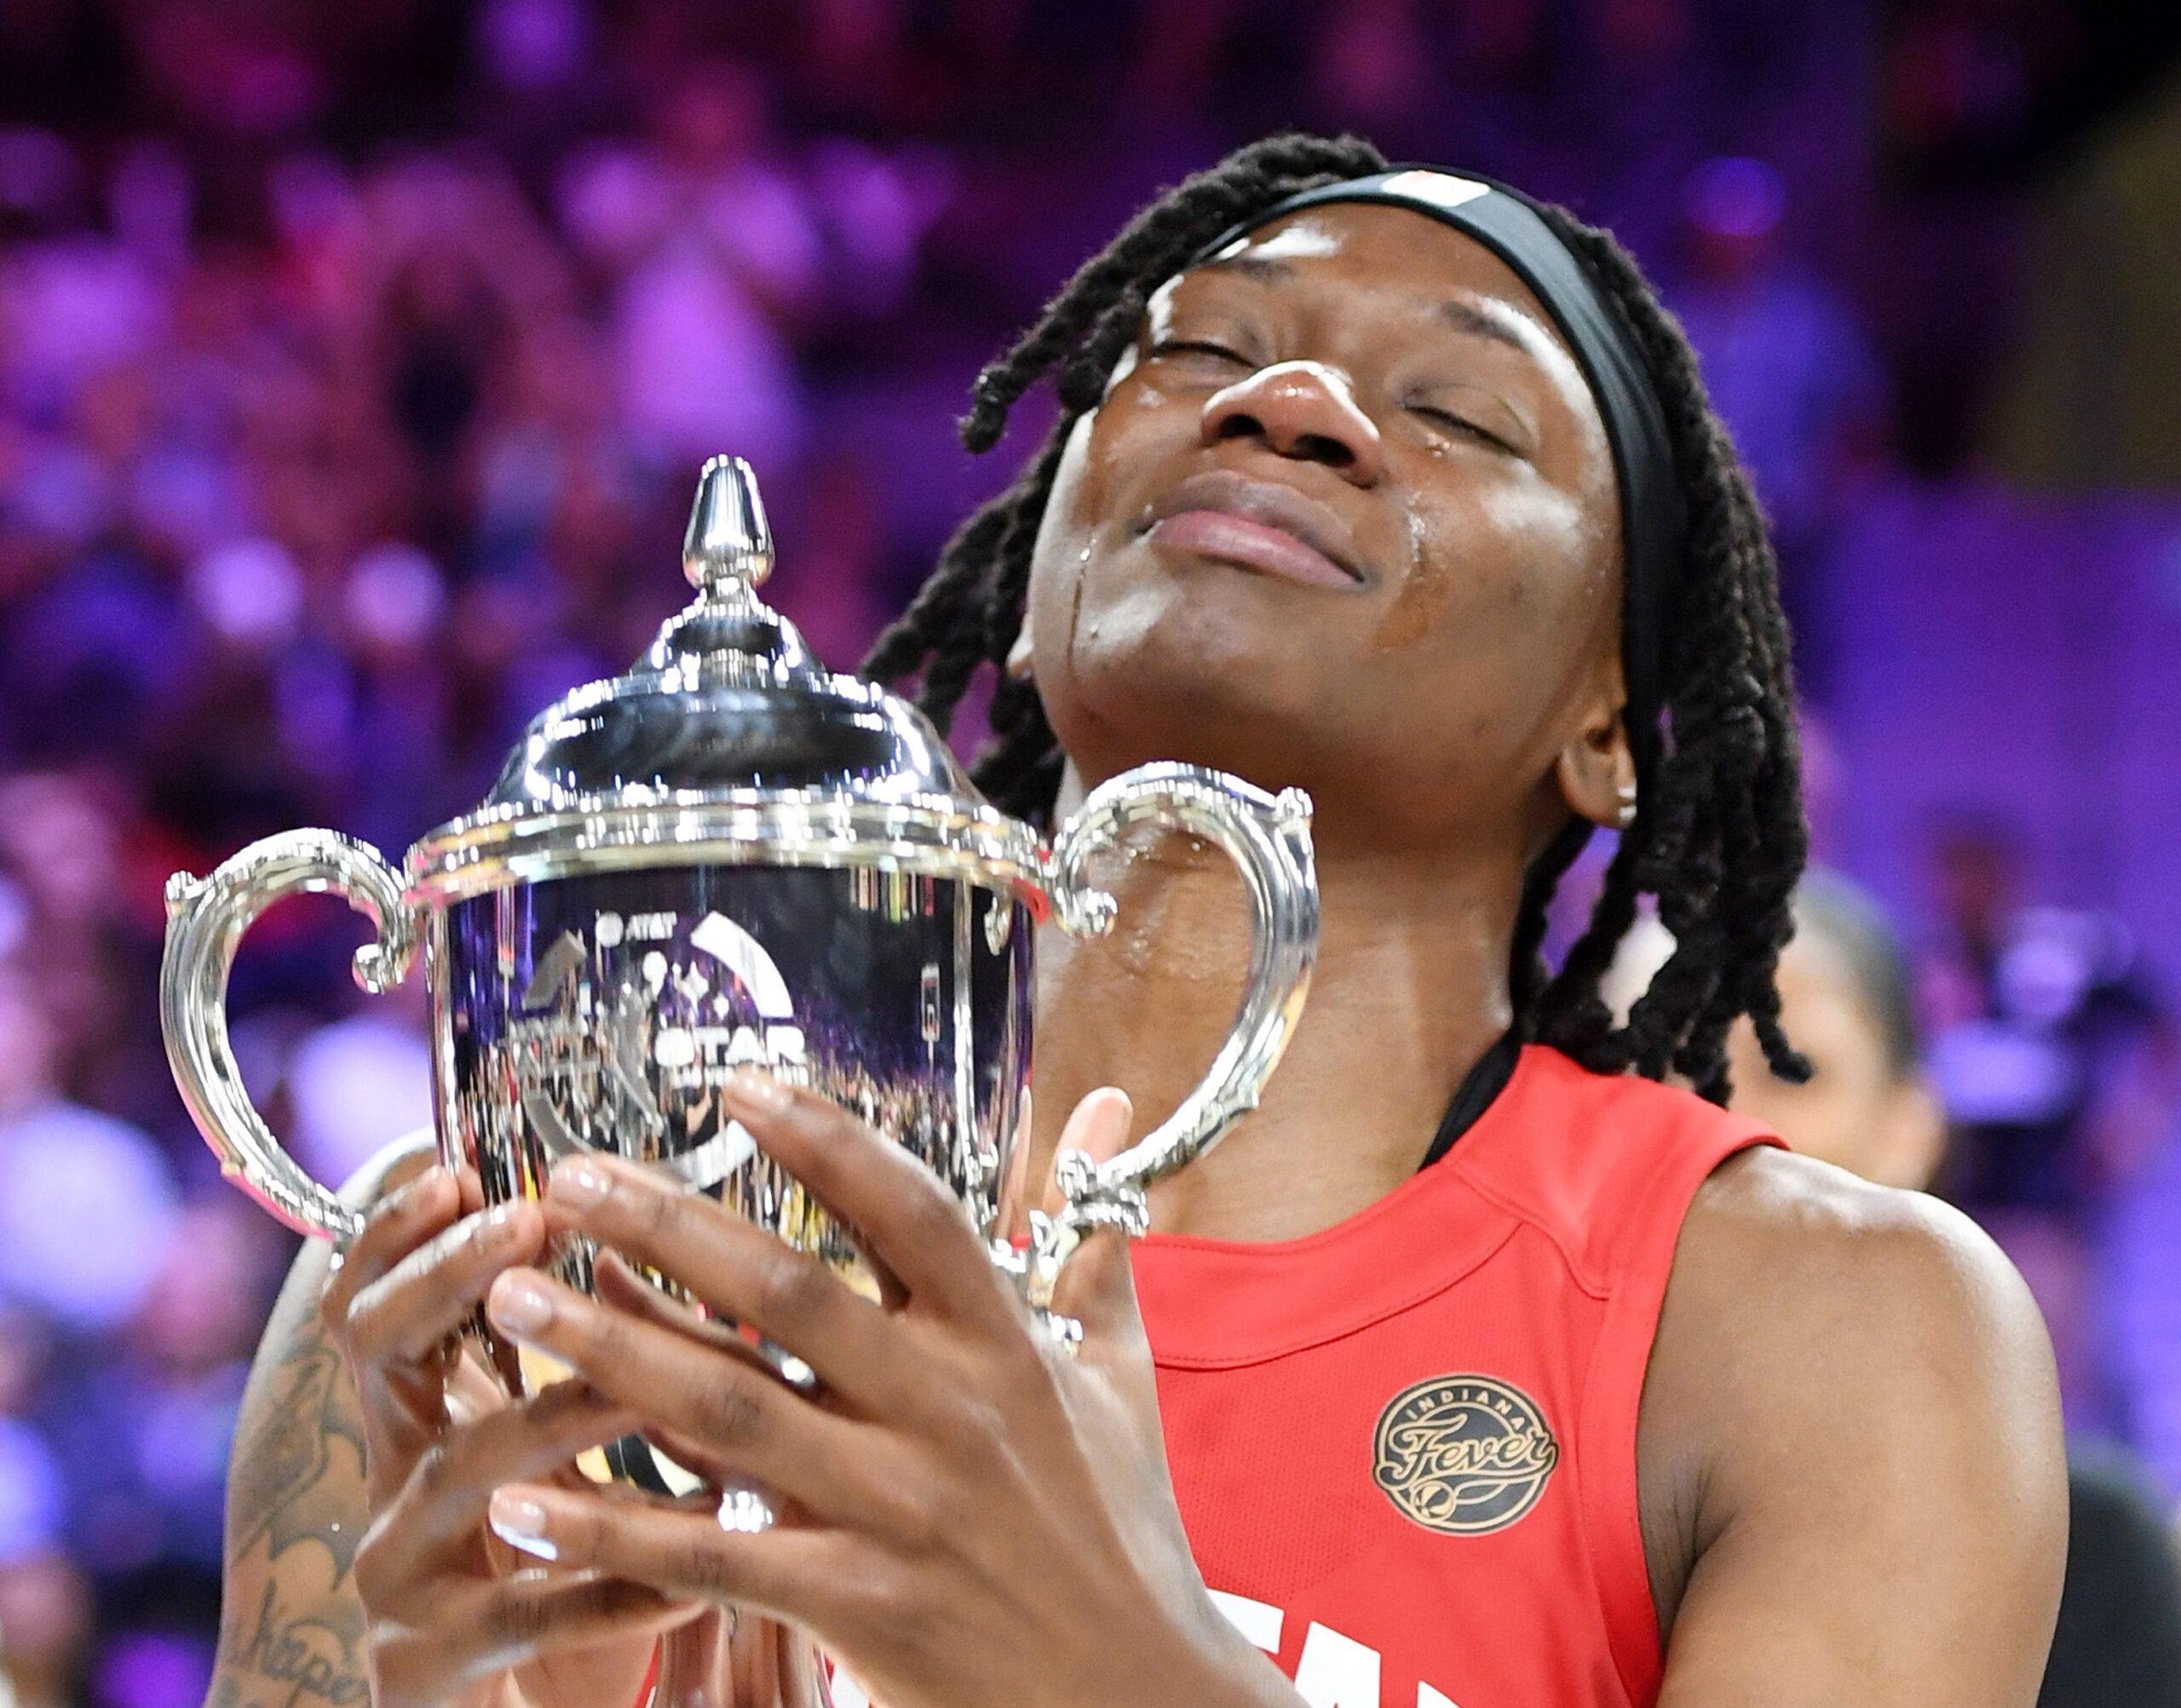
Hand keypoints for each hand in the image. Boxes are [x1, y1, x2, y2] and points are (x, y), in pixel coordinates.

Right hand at [322, 1166, 708, 1707]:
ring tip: (644, 1373)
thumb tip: (656, 1245)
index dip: (402, 1236)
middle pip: (379, 1355)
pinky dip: (616, 1579)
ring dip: (559, 1410)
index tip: (458, 1170)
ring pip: (464, 1472)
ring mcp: (397, 1579)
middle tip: (525, 1227)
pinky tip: (695, 1563)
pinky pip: (527, 1613)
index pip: (377, 1304)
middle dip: (448, 1280)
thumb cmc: (555, 1581)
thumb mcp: (559, 1469)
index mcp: (414, 1427)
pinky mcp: (426, 1671)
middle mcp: (387, 1487)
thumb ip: (591, 1369)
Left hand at [477, 1072, 1286, 1707]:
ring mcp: (899, 1511)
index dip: (822, 1140)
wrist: (1135, 1697)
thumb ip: (1092, 1242)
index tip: (735, 1086)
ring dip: (610, 1351)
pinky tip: (525, 1503)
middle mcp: (949, 1412)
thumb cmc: (1123, 1532)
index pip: (908, 1210)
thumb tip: (1105, 1111)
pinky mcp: (857, 1607)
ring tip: (514, 1301)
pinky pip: (712, 1558)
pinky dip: (612, 1532)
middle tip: (565, 1182)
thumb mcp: (1120, 1376)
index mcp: (1006, 1345)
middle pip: (788, 1293)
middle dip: (666, 1227)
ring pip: (729, 1413)